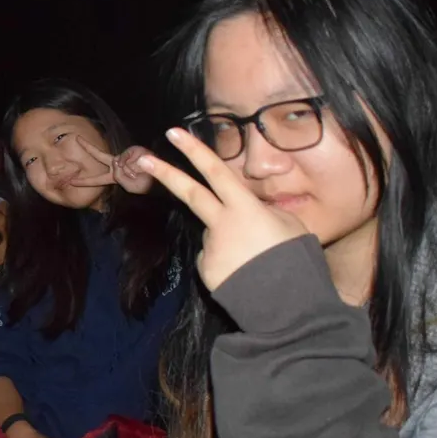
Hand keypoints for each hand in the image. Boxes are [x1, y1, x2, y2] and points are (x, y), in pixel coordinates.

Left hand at [75, 137, 154, 194]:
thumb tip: (117, 161)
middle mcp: (117, 165)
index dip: (84, 181)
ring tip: (138, 173)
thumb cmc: (144, 185)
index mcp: (114, 177)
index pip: (96, 179)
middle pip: (99, 155)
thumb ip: (120, 176)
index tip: (71, 181)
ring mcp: (124, 157)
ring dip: (128, 171)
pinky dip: (133, 163)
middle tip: (76, 139)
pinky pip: (126, 157)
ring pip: (118, 162)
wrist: (158, 176)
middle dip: (88, 147)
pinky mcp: (132, 150)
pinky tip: (139, 165)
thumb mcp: (129, 186)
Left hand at [137, 128, 309, 290]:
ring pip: (215, 236)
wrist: (285, 303)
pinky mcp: (205, 270)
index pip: (215, 171)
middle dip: (165, 173)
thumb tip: (249, 214)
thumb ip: (265, 212)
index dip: (194, 151)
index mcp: (243, 207)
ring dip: (231, 243)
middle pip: (189, 192)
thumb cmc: (294, 258)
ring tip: (259, 262)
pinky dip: (228, 264)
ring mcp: (209, 247)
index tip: (173, 133)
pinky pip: (215, 259)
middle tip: (142, 159)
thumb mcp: (289, 225)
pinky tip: (246, 275)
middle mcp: (220, 224)